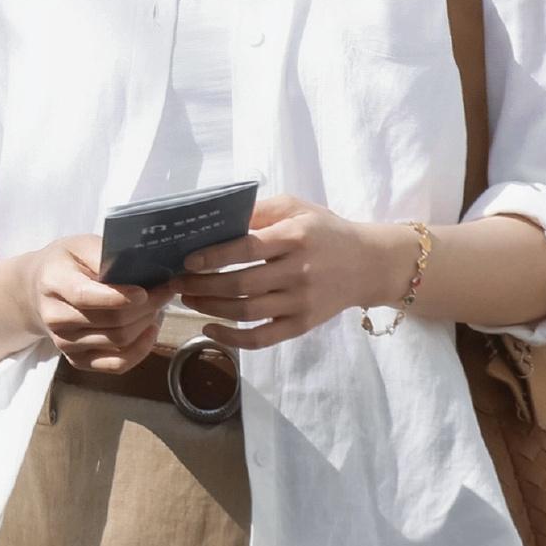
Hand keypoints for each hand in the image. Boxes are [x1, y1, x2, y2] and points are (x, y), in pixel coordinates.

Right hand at [23, 235, 182, 372]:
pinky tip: (150, 331)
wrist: (37, 290)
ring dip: (146, 323)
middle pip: (111, 321)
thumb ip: (105, 256)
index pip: (86, 296)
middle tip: (165, 291)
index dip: (118, 297)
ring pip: (118, 341)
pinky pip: (116, 365)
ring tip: (156, 305)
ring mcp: (65, 343)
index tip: (144, 292)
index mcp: (54, 283)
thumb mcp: (81, 245)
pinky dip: (140, 350)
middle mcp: (55, 318)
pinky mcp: (77, 360)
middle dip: (146, 307)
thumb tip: (140, 270)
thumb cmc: (66, 263)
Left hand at [176, 193, 396, 349]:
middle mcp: (298, 272)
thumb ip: (260, 210)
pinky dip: (232, 338)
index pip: (248, 249)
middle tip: (177, 283)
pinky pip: (262, 338)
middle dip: (201, 286)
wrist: (369, 264)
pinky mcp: (302, 325)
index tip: (187, 261)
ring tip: (189, 299)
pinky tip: (210, 328)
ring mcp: (300, 302)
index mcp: (295, 238)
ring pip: (246, 312)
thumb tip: (217, 219)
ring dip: (210, 308)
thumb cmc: (325, 231)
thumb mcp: (297, 208)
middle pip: (241, 285)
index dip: (214, 257)